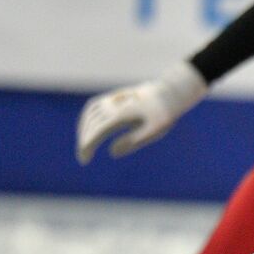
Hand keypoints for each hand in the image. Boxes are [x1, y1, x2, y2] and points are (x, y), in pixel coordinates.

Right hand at [76, 62, 206, 164]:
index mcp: (122, 115)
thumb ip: (132, 141)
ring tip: (84, 145)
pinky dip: (88, 118)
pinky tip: (88, 127)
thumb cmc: (163, 115)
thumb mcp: (153, 131)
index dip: (88, 145)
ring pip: (89, 113)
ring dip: (83, 129)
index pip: (98, 131)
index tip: (84, 159)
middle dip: (84, 141)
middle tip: (83, 158)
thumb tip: (111, 153)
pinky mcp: (114, 96)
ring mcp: (113, 99)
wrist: (169, 94)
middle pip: (91, 124)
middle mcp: (114, 105)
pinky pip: (94, 106)